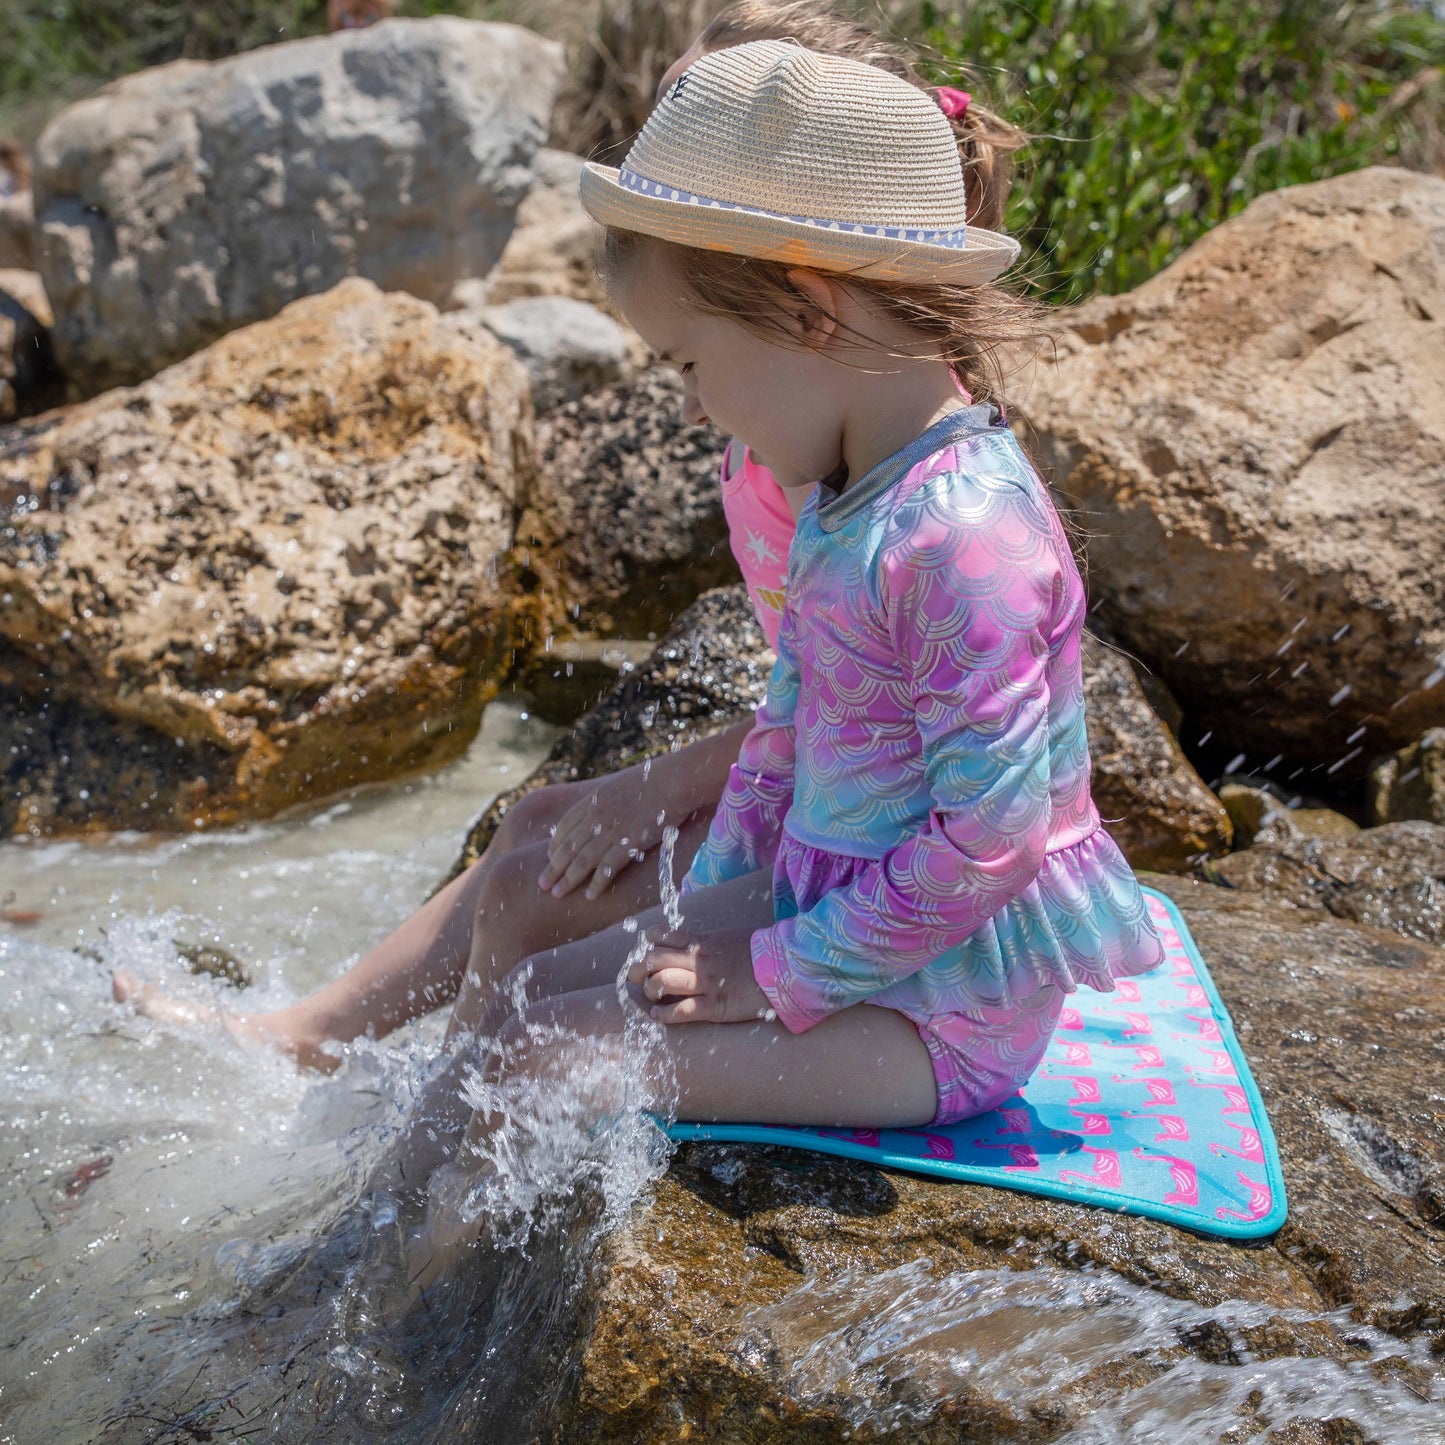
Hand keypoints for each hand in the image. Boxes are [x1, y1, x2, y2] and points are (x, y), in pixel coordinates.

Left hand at [539, 770, 681, 900]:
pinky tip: (590, 895)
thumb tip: (608, 808)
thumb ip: (608, 800)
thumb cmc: (653, 781)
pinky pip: (607, 867)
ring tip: (556, 894)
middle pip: (567, 846)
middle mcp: (597, 817)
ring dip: (567, 879)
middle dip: (552, 867)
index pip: (565, 826)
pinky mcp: (629, 842)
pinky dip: (597, 882)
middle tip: (542, 884)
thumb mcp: (620, 785)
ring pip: (582, 860)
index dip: (555, 844)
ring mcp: (612, 830)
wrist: (673, 780)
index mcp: (593, 801)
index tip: (549, 858)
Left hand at [627, 927, 775, 1024]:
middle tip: (639, 977)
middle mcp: (698, 961)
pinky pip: (681, 1012)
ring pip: (662, 984)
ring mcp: (706, 984)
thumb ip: (707, 941)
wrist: (786, 968)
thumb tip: (691, 943)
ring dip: (651, 991)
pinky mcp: (715, 1007)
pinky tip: (659, 1015)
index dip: (647, 945)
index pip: (660, 937)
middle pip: (653, 960)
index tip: (646, 952)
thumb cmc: (760, 951)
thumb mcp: (728, 937)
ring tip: (653, 996)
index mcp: (701, 942)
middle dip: (639, 969)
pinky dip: (665, 1015)